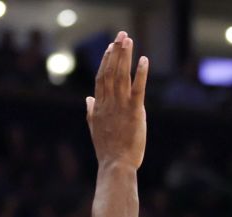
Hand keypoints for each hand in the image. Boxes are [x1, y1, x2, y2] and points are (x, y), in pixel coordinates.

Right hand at [87, 30, 147, 169]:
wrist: (115, 165)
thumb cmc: (107, 151)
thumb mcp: (94, 129)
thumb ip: (91, 112)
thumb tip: (88, 99)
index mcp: (98, 107)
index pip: (101, 78)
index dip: (105, 61)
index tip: (110, 47)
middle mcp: (108, 103)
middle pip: (110, 72)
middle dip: (116, 52)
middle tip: (121, 35)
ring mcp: (120, 107)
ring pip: (122, 76)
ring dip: (125, 57)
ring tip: (129, 41)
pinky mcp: (134, 113)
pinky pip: (138, 89)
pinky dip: (141, 74)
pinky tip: (144, 60)